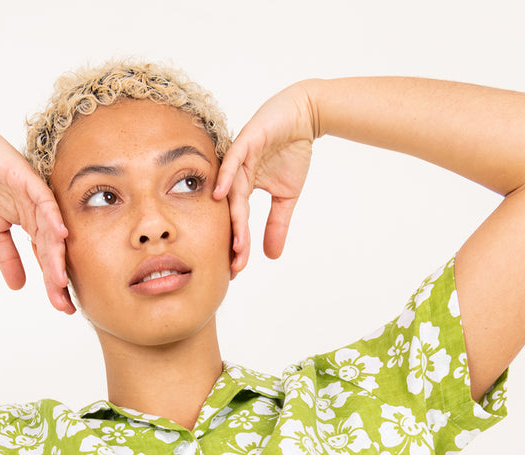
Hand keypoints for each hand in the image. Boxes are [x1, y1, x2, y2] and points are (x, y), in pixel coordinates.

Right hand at [0, 119, 73, 313]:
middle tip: (65, 305)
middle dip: (59, 280)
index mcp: (35, 225)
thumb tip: (18, 287)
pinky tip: (60, 235)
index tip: (62, 307)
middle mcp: (42, 214)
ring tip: (61, 281)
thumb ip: (8, 257)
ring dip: (58, 256)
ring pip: (52, 232)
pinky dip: (53, 218)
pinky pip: (46, 201)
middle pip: (55, 251)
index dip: (54, 284)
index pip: (48, 260)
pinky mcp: (31, 180)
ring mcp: (38, 197)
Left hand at [214, 83, 317, 275]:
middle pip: (231, 213)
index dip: (238, 246)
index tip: (238, 270)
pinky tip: (219, 196)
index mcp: (242, 188)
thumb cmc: (292, 150)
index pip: (238, 222)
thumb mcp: (287, 196)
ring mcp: (239, 158)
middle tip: (235, 266)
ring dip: (232, 219)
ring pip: (232, 193)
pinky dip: (225, 177)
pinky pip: (232, 161)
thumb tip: (272, 256)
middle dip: (234, 241)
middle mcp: (236, 176)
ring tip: (234, 244)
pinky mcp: (246, 140)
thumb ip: (276, 224)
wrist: (305, 115)